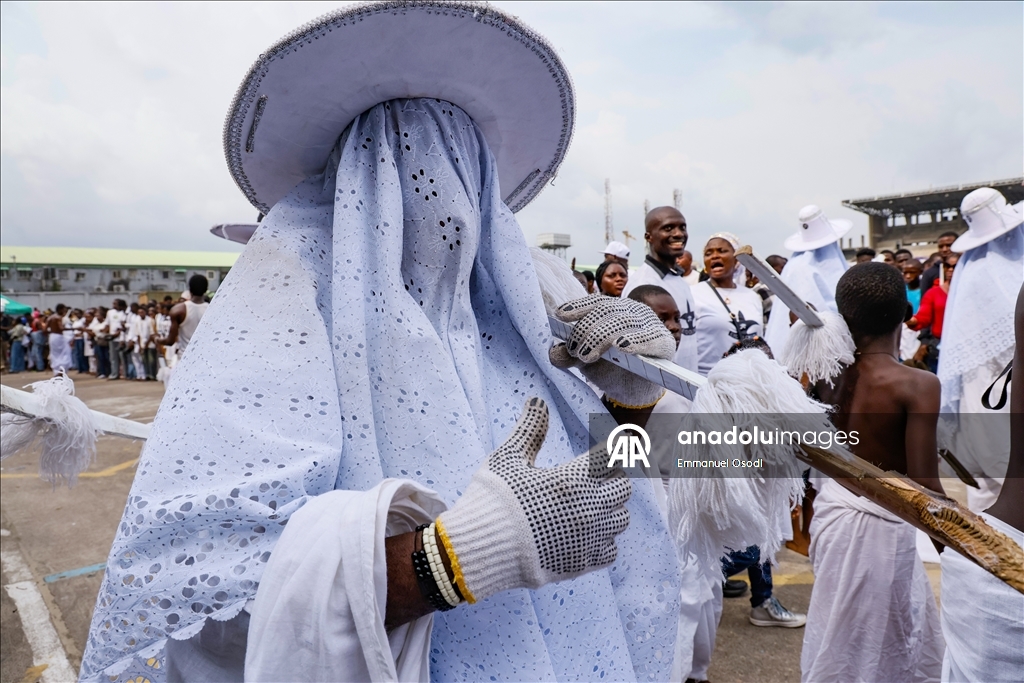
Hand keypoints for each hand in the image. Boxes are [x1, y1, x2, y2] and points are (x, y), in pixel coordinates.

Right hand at [438, 397, 630, 601]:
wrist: (477, 551)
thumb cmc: (492, 500)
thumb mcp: (508, 458)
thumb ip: (530, 430)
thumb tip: (537, 400)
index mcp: (572, 479)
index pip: (612, 457)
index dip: (615, 448)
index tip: (613, 446)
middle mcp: (588, 508)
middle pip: (623, 488)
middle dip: (612, 478)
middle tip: (598, 476)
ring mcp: (587, 539)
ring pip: (621, 520)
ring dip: (610, 509)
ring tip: (592, 504)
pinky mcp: (580, 564)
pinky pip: (610, 550)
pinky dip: (604, 540)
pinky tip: (587, 532)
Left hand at [549, 294, 674, 408]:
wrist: (635, 391)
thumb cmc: (611, 368)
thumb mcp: (586, 361)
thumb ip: (569, 356)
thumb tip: (553, 353)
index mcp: (614, 310)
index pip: (595, 302)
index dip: (578, 306)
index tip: (560, 315)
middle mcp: (633, 311)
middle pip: (607, 311)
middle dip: (587, 329)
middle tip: (574, 350)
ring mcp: (650, 325)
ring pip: (624, 322)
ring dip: (602, 336)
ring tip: (586, 355)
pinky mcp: (664, 343)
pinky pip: (650, 338)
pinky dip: (635, 341)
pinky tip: (621, 346)